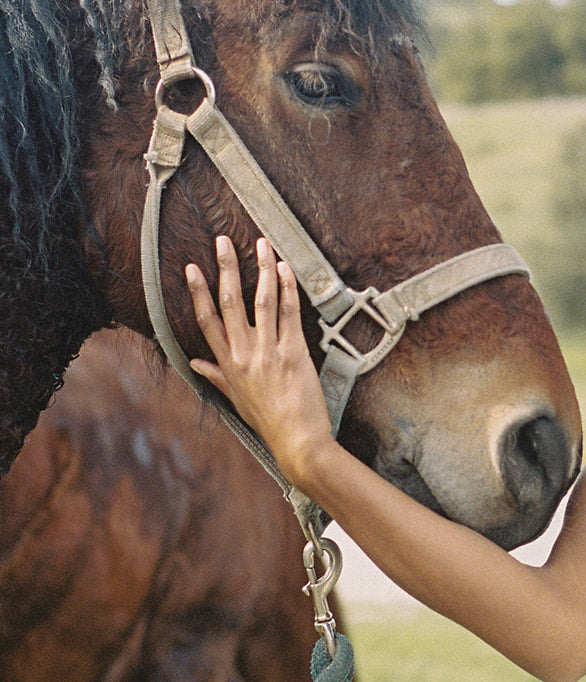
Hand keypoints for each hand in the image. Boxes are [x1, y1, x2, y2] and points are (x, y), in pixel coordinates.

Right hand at [185, 235, 333, 485]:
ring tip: (260, 244)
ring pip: (262, 300)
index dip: (198, 291)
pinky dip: (287, 288)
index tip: (192, 268)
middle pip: (230, 301)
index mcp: (227, 364)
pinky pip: (290, 312)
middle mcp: (244, 354)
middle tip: (222, 241)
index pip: (207, 320)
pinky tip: (285, 268)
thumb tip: (194, 362)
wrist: (297, 441)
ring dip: (261, 268)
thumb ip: (214, 376)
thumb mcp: (234, 399)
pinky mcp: (294, 352)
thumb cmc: (267, 420)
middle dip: (226, 267)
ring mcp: (269, 352)